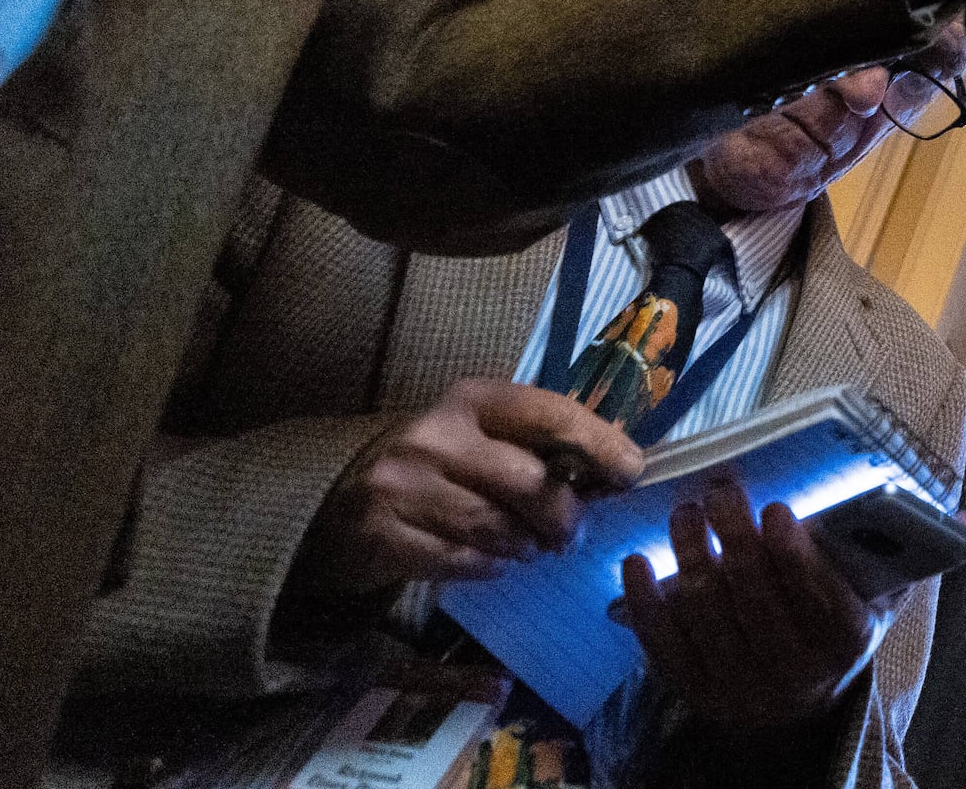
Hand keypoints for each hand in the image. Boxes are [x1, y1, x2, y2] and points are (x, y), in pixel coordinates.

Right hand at [292, 378, 642, 595]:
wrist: (334, 506)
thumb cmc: (427, 466)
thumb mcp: (475, 435)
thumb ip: (533, 444)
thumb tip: (612, 468)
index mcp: (469, 399)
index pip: (548, 413)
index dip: (598, 443)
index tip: (631, 471)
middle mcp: (434, 436)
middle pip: (529, 482)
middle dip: (563, 516)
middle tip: (571, 534)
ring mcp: (403, 486)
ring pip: (498, 528)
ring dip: (527, 546)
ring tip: (529, 547)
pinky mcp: (383, 536)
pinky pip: (463, 561)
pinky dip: (489, 566)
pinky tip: (490, 560)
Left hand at [613, 478, 965, 735]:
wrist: (795, 708)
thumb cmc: (839, 626)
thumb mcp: (886, 595)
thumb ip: (927, 552)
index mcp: (846, 642)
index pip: (822, 602)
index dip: (796, 556)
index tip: (776, 507)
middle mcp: (794, 672)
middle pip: (757, 599)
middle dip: (733, 537)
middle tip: (720, 488)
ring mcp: (740, 686)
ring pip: (708, 615)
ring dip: (690, 557)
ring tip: (684, 510)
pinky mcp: (694, 692)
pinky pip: (664, 647)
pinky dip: (646, 603)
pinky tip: (638, 561)